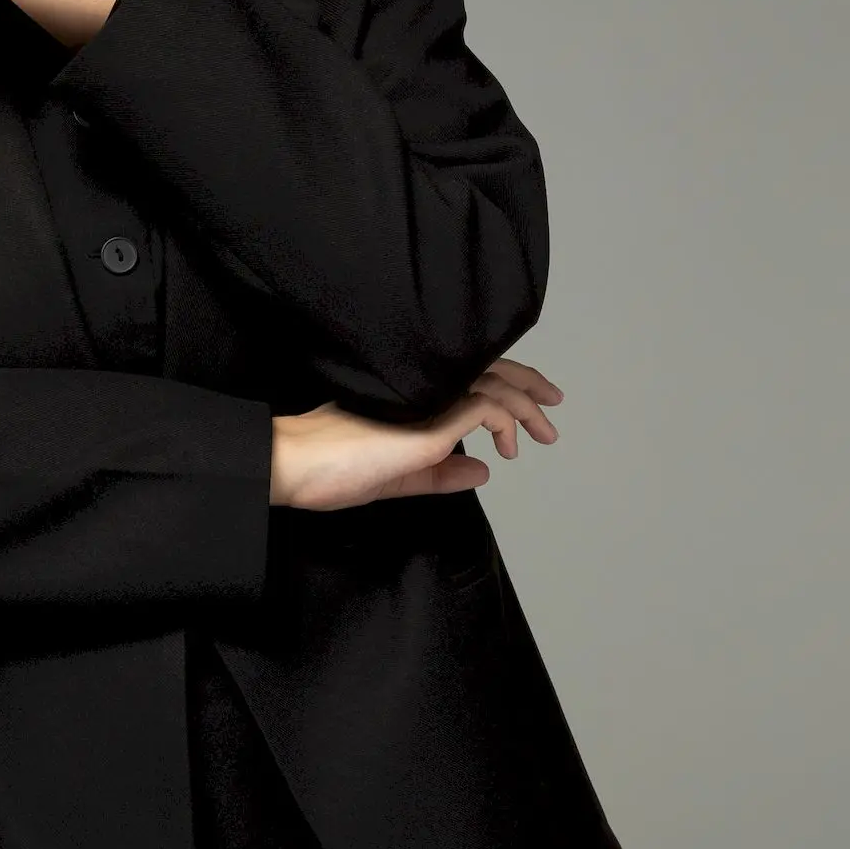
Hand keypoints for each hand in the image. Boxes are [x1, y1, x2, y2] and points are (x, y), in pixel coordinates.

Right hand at [270, 357, 563, 511]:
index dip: (506, 383)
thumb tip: (482, 468)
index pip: (470, 376)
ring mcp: (428, 401)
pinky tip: (508, 444)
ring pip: (494, 386)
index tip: (532, 400)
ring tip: (543, 432)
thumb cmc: (331, 469)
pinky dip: (506, 421)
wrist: (296, 466)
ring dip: (526, 407)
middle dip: (529, 385)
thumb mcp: (397, 477)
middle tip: (553, 403)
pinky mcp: (429, 421)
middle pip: (491, 370)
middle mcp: (425, 389)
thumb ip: (439, 472)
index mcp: (415, 397)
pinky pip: (486, 408)